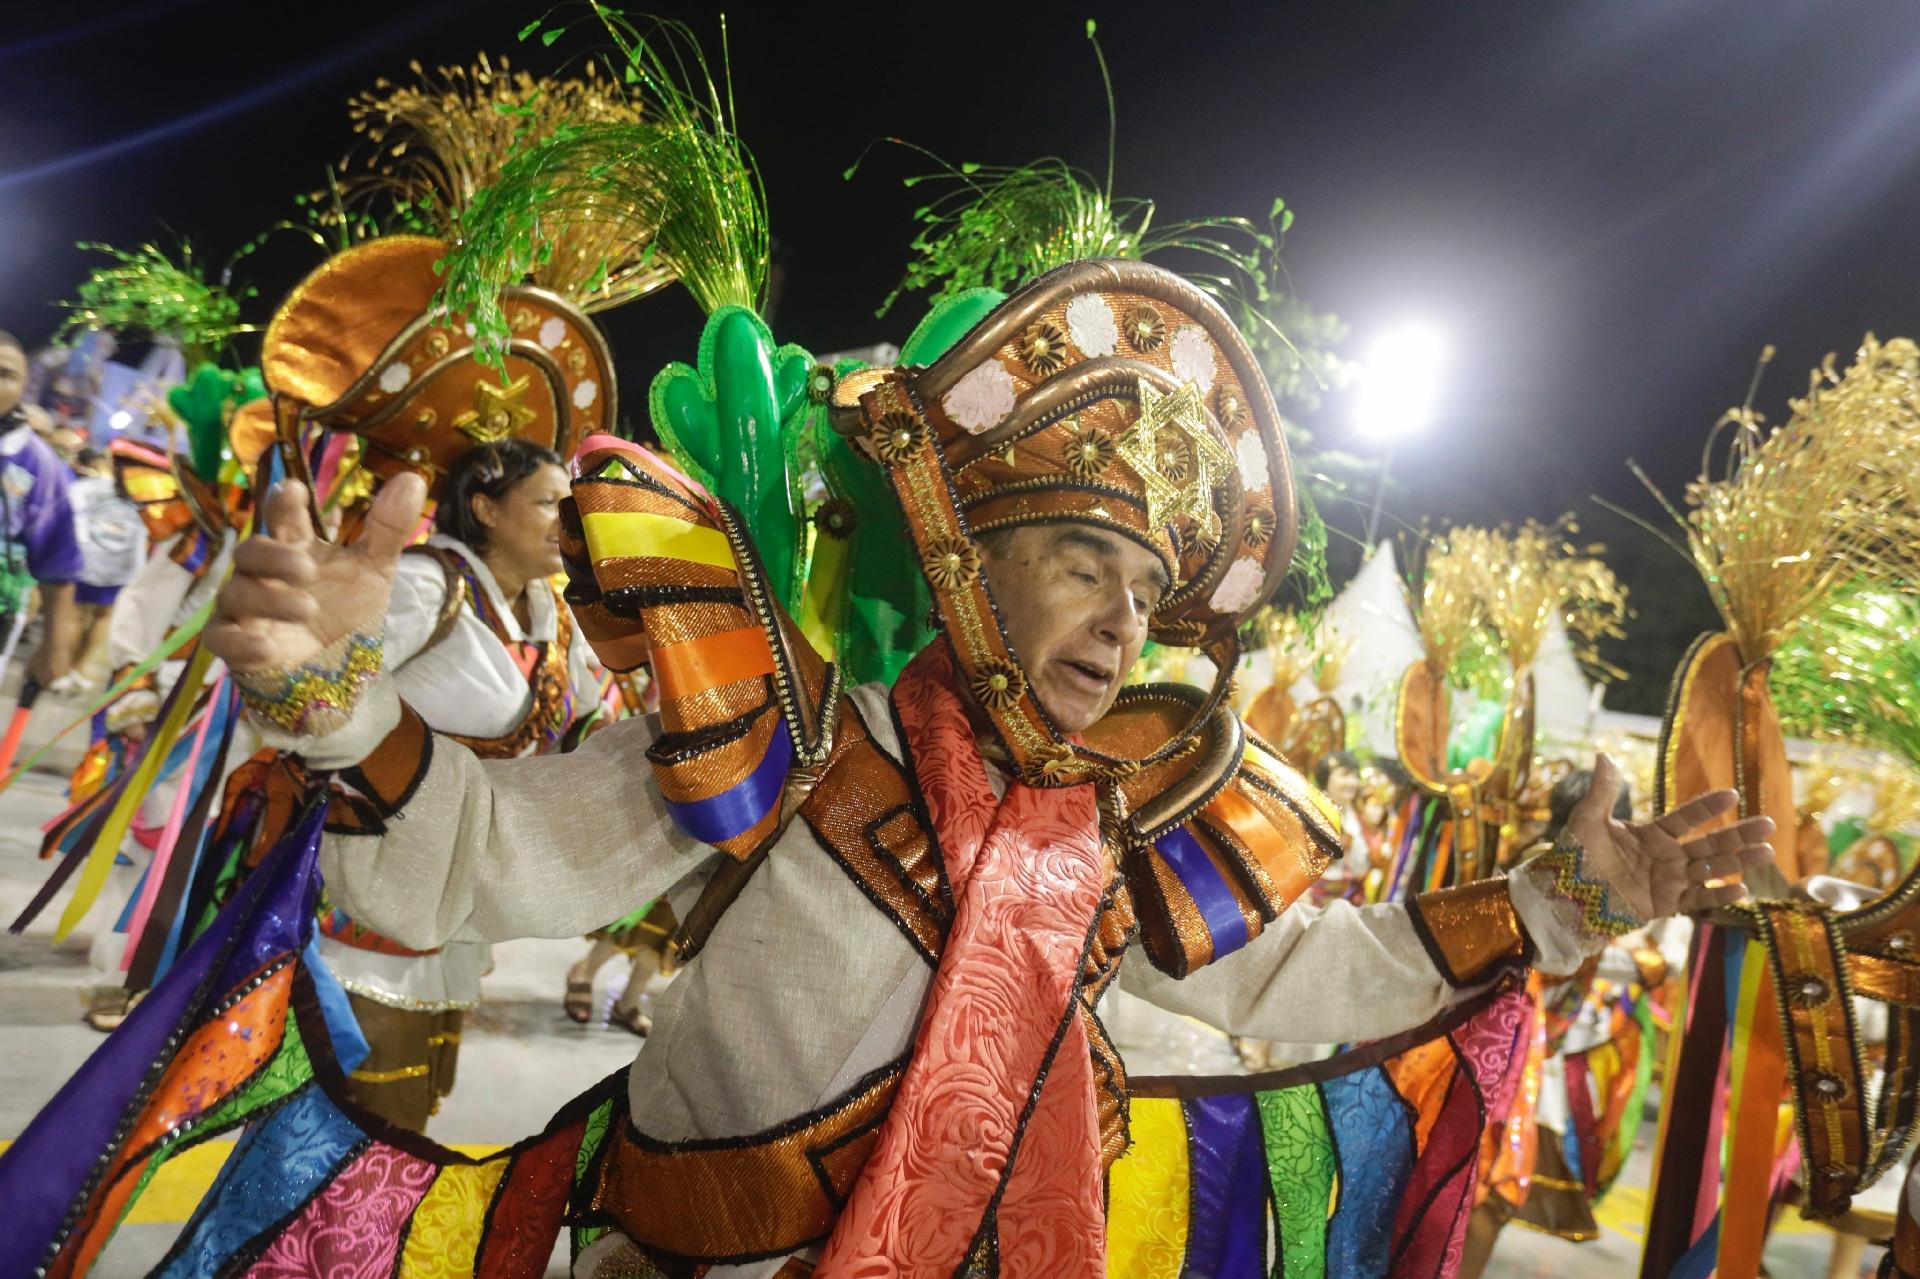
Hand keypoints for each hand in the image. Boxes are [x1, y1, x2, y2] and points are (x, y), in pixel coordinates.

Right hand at [205, 476, 424, 673]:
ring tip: (308, 611)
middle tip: (307, 568)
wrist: (342, 666)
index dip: (283, 503)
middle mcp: (263, 573)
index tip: (293, 491)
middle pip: (251, 552)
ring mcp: (244, 608)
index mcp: (294, 547)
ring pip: (237, 593)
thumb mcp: (374, 569)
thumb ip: (388, 528)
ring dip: (270, 600)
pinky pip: (221, 639)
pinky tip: (267, 648)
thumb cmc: (347, 608)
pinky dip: (241, 643)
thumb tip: (412, 478)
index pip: (282, 516)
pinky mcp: (236, 644)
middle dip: (273, 556)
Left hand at [1563, 752, 1775, 920]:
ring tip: (1768, 852)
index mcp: (1651, 834)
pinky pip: (1698, 898)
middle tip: (1769, 824)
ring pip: (1711, 868)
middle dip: (1739, 834)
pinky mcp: (1666, 904)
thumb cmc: (1574, 855)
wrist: (1565, 894)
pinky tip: (1743, 889)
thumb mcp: (1588, 820)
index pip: (1685, 818)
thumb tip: (1604, 754)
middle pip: (1709, 843)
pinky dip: (1719, 894)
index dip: (1707, 808)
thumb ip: (1603, 791)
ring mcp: (1669, 880)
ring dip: (1739, 861)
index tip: (1731, 794)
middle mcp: (1666, 856)